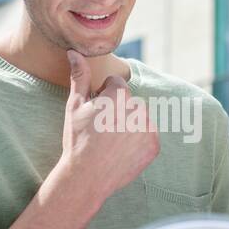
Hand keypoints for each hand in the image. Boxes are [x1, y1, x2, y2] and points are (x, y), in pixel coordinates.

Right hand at [60, 49, 158, 201]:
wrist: (86, 177)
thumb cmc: (77, 140)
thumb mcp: (75, 106)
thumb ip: (79, 76)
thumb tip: (74, 52)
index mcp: (119, 94)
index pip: (116, 84)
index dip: (103, 96)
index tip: (95, 113)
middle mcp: (138, 108)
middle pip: (129, 101)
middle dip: (118, 110)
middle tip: (101, 130)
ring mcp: (149, 128)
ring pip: (139, 118)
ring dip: (129, 125)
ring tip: (111, 142)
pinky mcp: (154, 146)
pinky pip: (147, 136)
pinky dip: (138, 142)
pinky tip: (121, 151)